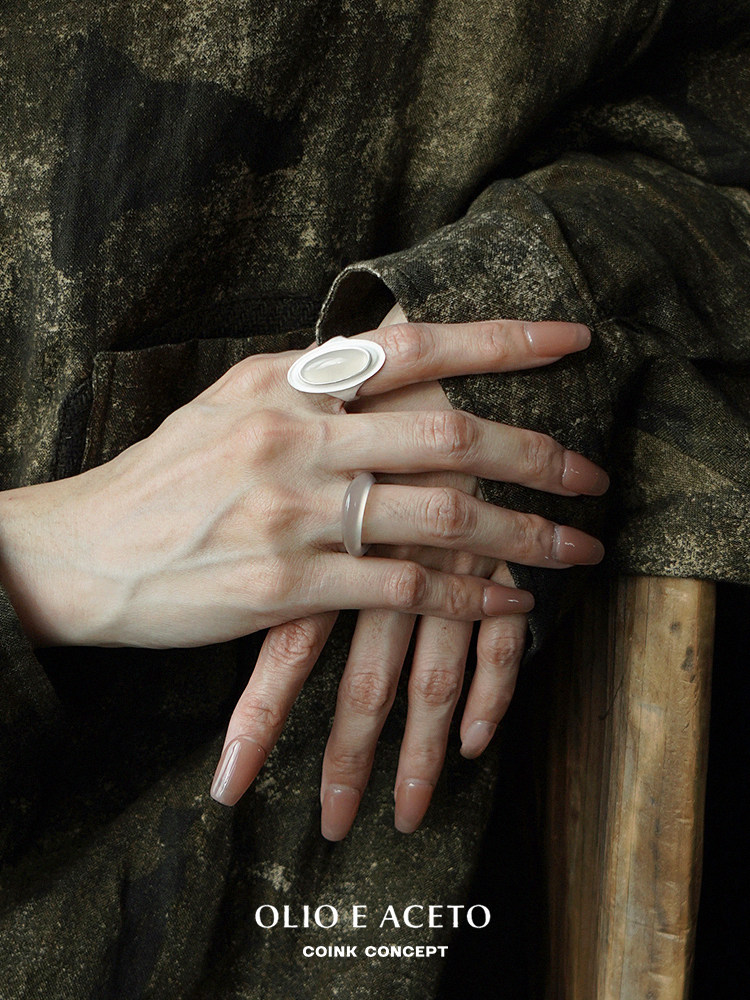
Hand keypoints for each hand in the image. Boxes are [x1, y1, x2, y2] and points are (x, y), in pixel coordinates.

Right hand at [0, 318, 602, 649]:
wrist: (84, 555)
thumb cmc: (162, 479)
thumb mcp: (230, 404)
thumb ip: (308, 384)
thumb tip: (380, 361)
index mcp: (285, 381)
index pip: (412, 346)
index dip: (502, 342)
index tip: (572, 342)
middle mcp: (295, 437)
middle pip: (449, 434)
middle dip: (540, 454)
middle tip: (595, 473)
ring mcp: (293, 512)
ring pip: (440, 516)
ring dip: (524, 534)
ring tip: (578, 546)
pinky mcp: (288, 587)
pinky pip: (403, 589)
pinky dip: (466, 596)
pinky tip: (508, 604)